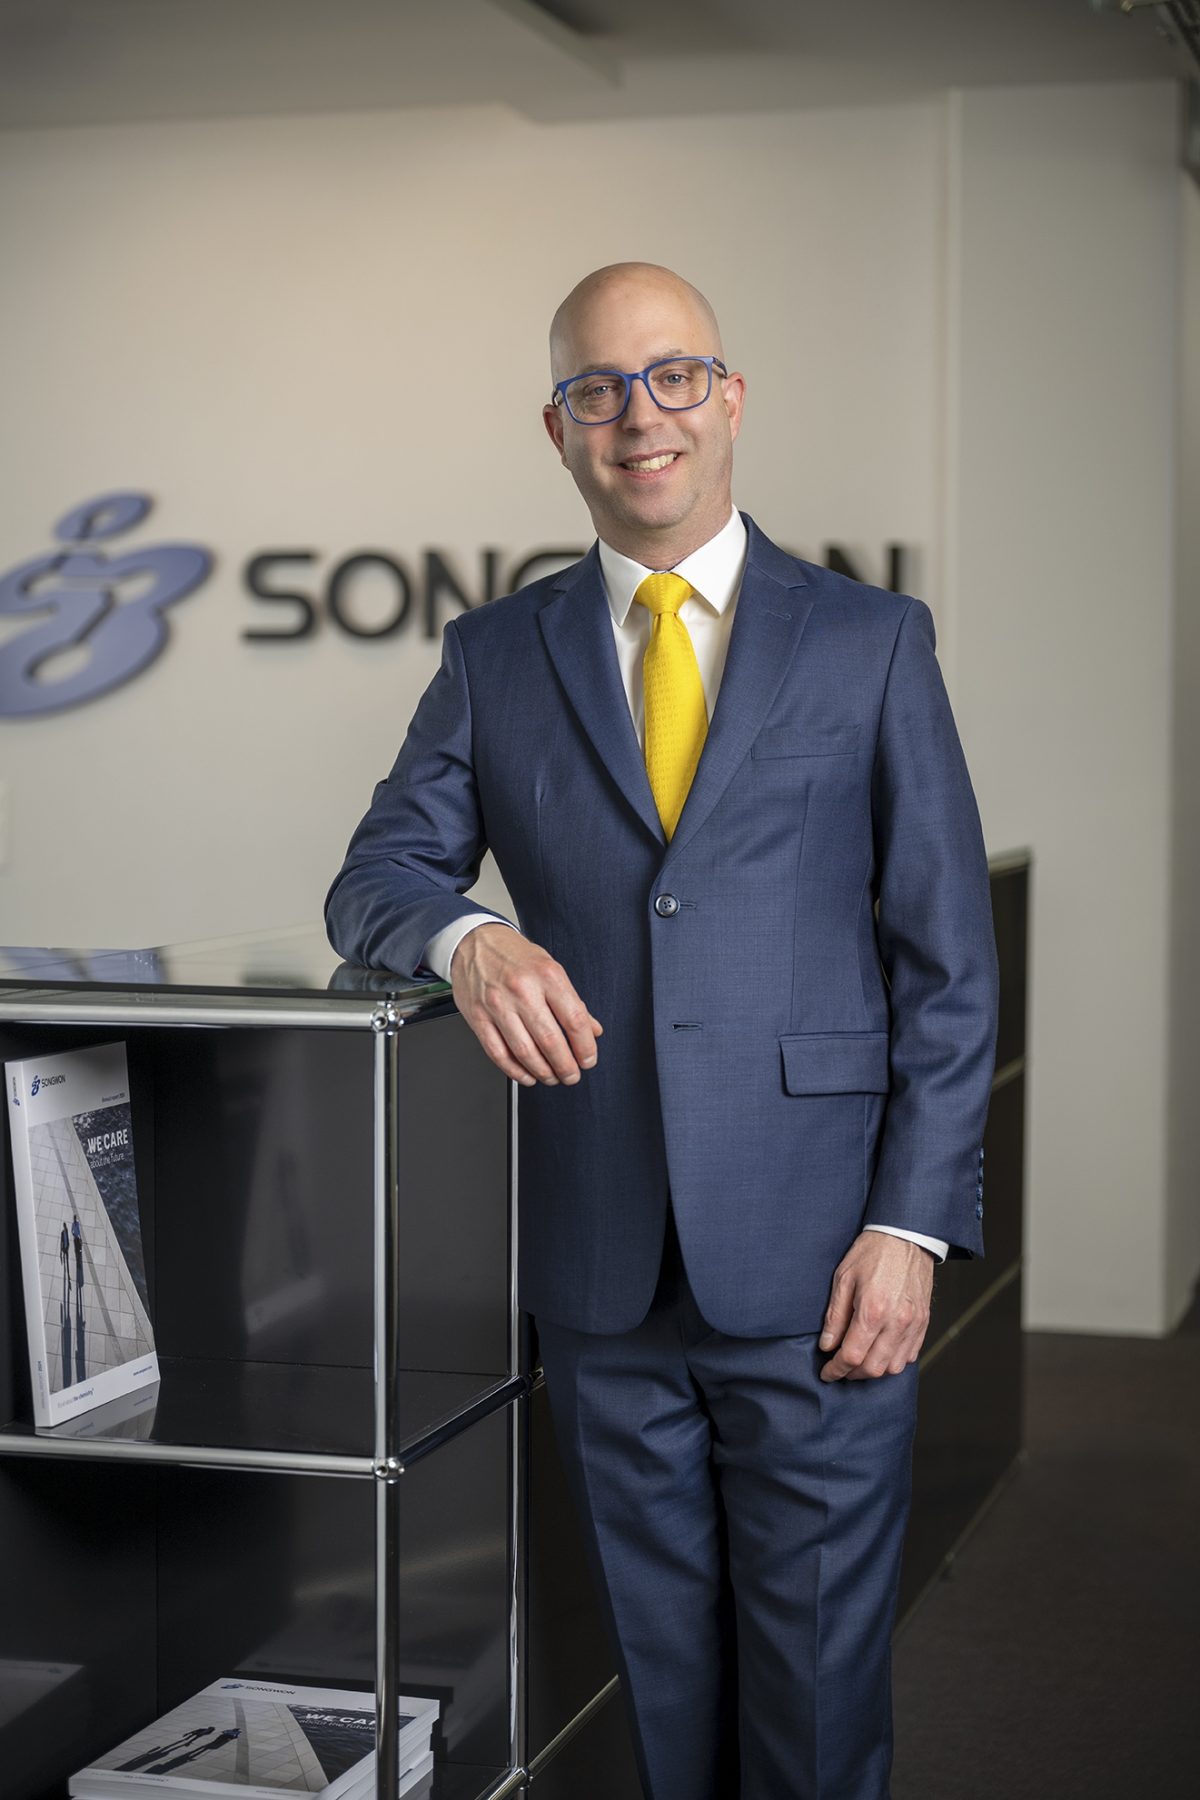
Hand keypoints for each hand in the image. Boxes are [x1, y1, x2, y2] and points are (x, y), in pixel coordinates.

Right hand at [450, 923, 602, 1087]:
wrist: (475, 942)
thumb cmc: (516, 956)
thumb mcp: (551, 968)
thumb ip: (573, 1002)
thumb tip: (594, 1030)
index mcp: (547, 976)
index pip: (574, 1020)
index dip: (585, 1047)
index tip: (588, 1060)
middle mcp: (522, 990)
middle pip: (551, 1041)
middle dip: (566, 1067)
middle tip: (572, 1075)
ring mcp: (497, 1005)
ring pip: (525, 1052)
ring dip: (543, 1072)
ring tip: (552, 1077)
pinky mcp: (478, 1017)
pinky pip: (498, 1053)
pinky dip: (515, 1071)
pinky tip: (527, 1075)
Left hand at [818, 1231, 933, 1380]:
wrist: (906, 1236)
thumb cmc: (873, 1252)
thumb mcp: (843, 1278)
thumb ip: (835, 1316)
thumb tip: (827, 1345)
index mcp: (872, 1310)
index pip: (851, 1356)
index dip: (835, 1369)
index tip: (827, 1372)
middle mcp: (896, 1322)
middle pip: (873, 1368)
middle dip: (852, 1374)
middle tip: (839, 1367)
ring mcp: (913, 1324)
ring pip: (893, 1367)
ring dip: (873, 1370)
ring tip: (859, 1360)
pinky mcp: (924, 1323)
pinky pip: (909, 1356)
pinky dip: (892, 1361)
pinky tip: (879, 1352)